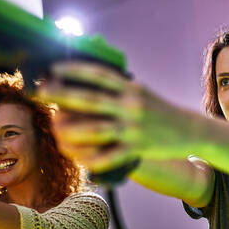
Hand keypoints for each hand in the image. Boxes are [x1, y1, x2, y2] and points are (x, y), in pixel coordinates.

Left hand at [38, 62, 195, 172]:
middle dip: (62, 94)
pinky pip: (110, 156)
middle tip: (40, 91)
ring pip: (96, 130)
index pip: (100, 75)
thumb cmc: (159, 109)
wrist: (188, 129)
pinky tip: (79, 159)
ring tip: (54, 127)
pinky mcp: (138, 148)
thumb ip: (119, 85)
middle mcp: (131, 106)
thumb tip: (92, 75)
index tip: (53, 68)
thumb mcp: (142, 91)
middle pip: (91, 99)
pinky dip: (92, 158)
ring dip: (71, 130)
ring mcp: (134, 128)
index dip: (74, 69)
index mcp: (132, 88)